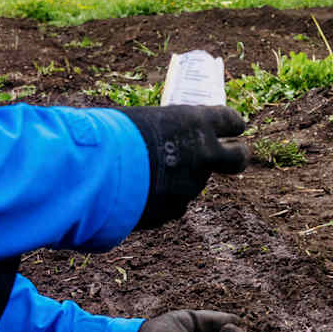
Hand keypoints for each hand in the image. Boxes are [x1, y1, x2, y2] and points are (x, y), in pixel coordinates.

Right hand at [116, 106, 249, 228]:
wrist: (95, 172)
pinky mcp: (173, 211)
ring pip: (194, 182)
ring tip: (146, 173)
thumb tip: (166, 139)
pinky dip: (160, 199)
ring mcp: (191, 186)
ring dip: (180, 179)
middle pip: (237, 158)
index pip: (232, 121)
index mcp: (197, 123)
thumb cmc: (112, 134)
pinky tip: (136, 192)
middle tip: (232, 155)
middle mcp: (203, 155)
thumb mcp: (143, 120)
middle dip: (237, 156)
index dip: (234, 125)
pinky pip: (172, 203)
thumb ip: (165, 132)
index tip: (234, 128)